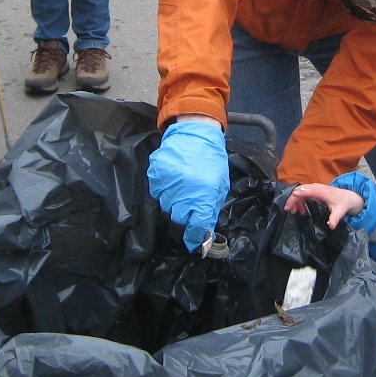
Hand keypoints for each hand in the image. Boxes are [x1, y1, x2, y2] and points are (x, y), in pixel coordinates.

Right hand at [147, 119, 228, 251]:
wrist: (196, 133)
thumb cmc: (212, 160)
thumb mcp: (220, 186)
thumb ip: (211, 208)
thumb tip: (204, 230)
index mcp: (203, 197)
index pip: (196, 227)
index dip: (194, 238)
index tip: (193, 243)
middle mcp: (184, 193)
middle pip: (177, 219)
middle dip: (183, 216)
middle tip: (188, 205)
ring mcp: (167, 184)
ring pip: (164, 206)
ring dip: (172, 202)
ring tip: (181, 188)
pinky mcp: (156, 174)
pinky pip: (156, 191)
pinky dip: (163, 189)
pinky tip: (172, 179)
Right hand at [283, 181, 364, 228]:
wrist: (348, 197)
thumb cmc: (343, 203)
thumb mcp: (340, 211)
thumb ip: (335, 218)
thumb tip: (331, 226)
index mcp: (322, 191)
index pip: (308, 190)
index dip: (299, 194)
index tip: (291, 200)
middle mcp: (316, 188)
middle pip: (300, 190)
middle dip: (292, 199)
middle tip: (287, 209)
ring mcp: (314, 188)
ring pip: (300, 191)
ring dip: (294, 201)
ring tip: (292, 211)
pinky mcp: (314, 191)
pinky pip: (303, 194)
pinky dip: (299, 201)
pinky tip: (300, 211)